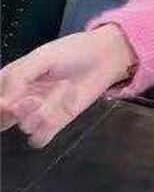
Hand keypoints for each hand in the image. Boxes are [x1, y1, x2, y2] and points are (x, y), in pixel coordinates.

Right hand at [0, 24, 136, 147]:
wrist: (104, 58)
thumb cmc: (71, 52)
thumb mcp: (42, 57)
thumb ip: (19, 77)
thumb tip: (4, 103)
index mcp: (9, 80)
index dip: (1, 105)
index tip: (9, 103)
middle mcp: (18, 99)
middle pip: (2, 121)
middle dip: (17, 112)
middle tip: (34, 99)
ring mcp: (36, 113)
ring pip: (26, 126)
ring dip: (44, 111)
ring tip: (63, 89)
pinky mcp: (55, 124)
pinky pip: (39, 139)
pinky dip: (48, 129)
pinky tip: (63, 110)